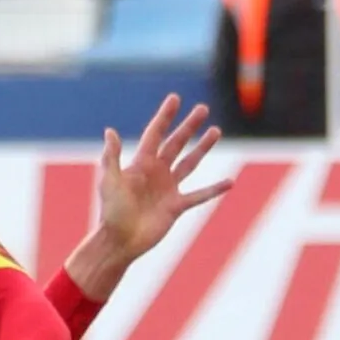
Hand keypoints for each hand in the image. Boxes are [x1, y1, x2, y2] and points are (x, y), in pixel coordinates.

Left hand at [98, 94, 230, 259]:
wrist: (120, 241)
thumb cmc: (111, 212)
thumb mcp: (109, 181)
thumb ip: (112, 157)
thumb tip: (110, 131)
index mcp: (141, 164)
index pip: (155, 134)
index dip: (165, 116)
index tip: (175, 98)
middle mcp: (156, 173)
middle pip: (176, 143)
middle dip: (189, 126)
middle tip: (202, 108)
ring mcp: (168, 189)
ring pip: (190, 163)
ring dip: (202, 148)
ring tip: (216, 131)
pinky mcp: (176, 207)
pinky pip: (199, 195)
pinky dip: (214, 189)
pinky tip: (230, 182)